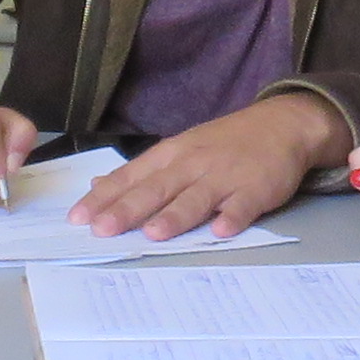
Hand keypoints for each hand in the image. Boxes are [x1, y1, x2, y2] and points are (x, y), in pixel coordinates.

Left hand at [78, 96, 347, 239]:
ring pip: (196, 198)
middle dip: (128, 210)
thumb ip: (142, 173)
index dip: (104, 198)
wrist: (281, 125)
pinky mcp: (256, 189)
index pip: (130, 177)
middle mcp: (193, 165)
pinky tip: (220, 231)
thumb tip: (98, 188)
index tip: (78, 218)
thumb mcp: (178, 150)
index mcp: (171, 156)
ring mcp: (225, 177)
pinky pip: (243, 206)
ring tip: (153, 234)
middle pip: (156, 189)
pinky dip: (233, 217)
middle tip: (102, 230)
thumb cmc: (223, 143)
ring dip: (175, 216)